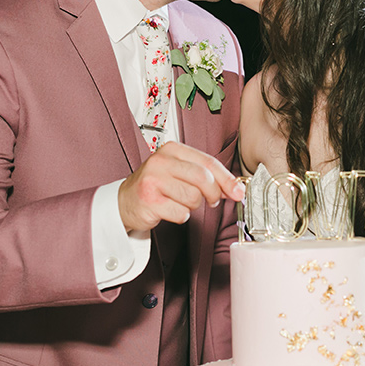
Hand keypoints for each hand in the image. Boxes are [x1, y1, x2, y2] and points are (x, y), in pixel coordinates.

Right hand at [118, 141, 245, 232]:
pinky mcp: (150, 201)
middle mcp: (161, 161)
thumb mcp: (180, 172)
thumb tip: (235, 188)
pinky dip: (181, 216)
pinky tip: (170, 209)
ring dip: (193, 206)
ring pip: (193, 198)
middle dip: (213, 194)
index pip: (208, 162)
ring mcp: (153, 180)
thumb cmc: (157, 185)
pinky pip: (181, 213)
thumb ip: (207, 176)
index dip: (227, 179)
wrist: (126, 201)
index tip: (238, 192)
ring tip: (180, 202)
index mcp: (172, 149)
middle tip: (212, 201)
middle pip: (203, 179)